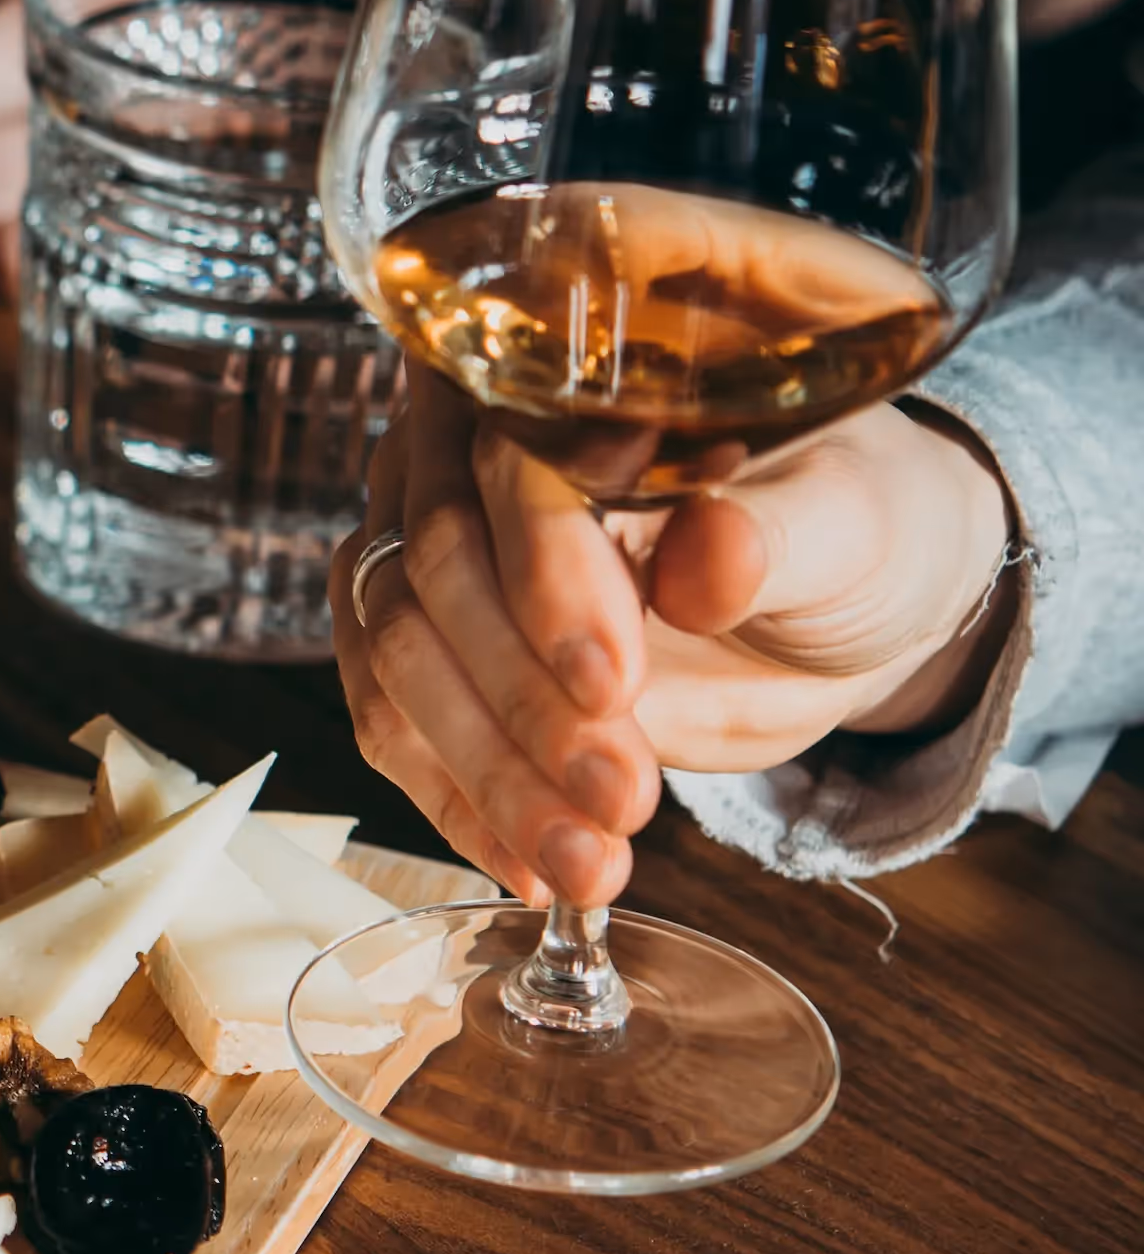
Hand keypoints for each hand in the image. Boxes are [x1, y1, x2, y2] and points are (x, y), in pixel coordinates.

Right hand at [333, 376, 1019, 904]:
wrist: (842, 610)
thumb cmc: (858, 528)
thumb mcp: (855, 521)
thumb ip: (778, 529)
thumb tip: (707, 555)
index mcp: (570, 389)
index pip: (510, 470)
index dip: (546, 579)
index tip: (616, 687)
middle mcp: (471, 455)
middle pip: (431, 574)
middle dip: (518, 705)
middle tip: (622, 798)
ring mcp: (436, 555)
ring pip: (397, 658)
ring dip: (485, 774)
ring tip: (588, 863)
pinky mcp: (432, 652)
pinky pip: (395, 725)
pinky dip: (459, 804)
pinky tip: (531, 864)